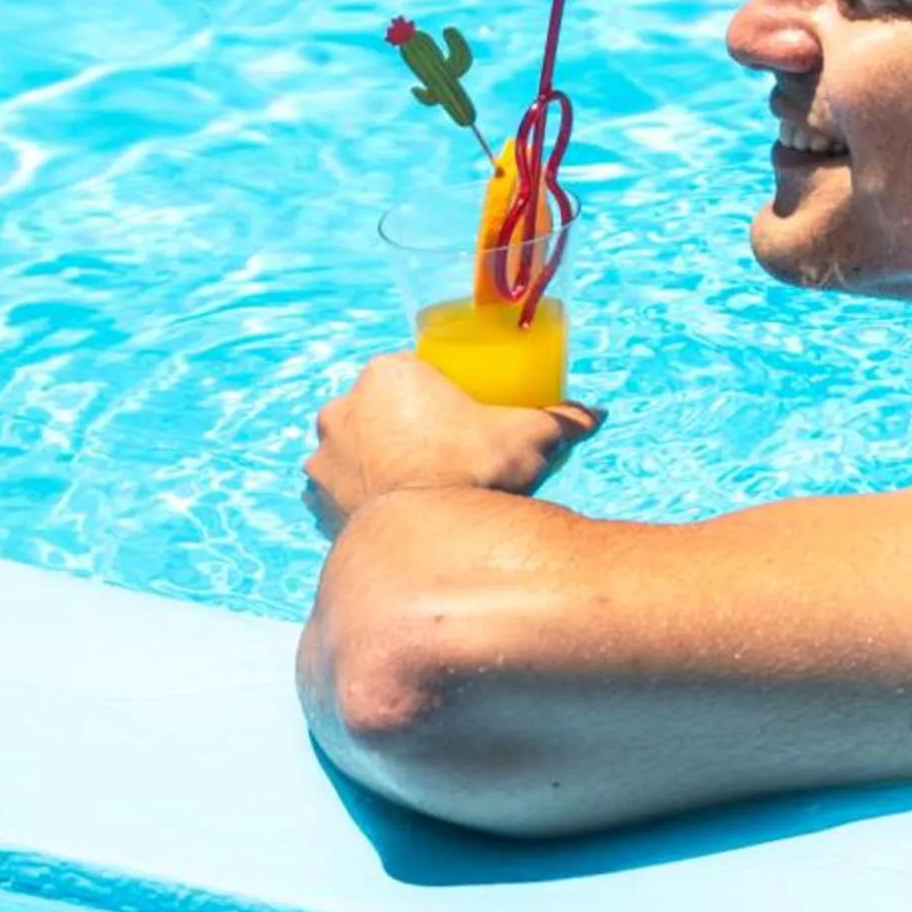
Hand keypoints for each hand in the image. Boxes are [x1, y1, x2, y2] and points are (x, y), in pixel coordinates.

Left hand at [303, 351, 602, 539]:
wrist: (427, 538)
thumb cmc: (473, 471)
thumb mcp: (527, 437)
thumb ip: (561, 419)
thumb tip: (596, 414)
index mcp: (387, 374)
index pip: (410, 374)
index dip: (434, 396)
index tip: (457, 421)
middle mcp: (342, 407)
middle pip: (375, 409)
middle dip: (399, 427)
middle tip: (438, 456)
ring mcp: (324, 456)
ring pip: (351, 450)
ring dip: (373, 462)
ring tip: (412, 489)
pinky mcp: (315, 499)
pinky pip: (335, 492)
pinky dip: (355, 500)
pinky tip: (387, 515)